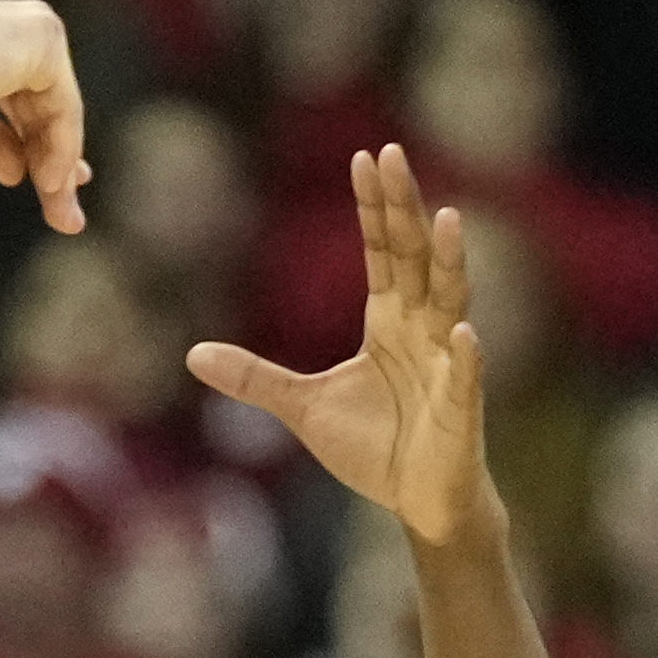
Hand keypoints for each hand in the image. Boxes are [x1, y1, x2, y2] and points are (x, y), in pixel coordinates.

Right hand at [0, 0, 90, 229]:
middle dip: (57, 159)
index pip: (7, 94)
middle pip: (37, 103)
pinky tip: (49, 183)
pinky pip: (64, 102)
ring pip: (55, 106)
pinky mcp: (42, 36)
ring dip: (61, 164)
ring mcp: (20, 27)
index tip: (44, 186)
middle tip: (68, 218)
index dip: (29, 142)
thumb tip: (19, 171)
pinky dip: (64, 145)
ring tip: (60, 215)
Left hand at [187, 146, 483, 547]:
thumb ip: (255, 379)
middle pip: (413, 257)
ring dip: (449, 262)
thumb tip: (192, 355)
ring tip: (449, 219)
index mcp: (389, 322)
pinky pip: (464, 377)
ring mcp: (445, 365)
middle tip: (395, 154)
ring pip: (450, 303)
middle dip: (404, 208)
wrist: (420, 503)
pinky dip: (465, 357)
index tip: (365, 157)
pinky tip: (465, 332)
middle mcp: (422, 331)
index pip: (381, 252)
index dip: (374, 207)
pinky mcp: (460, 410)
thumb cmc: (374, 448)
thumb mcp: (303, 408)